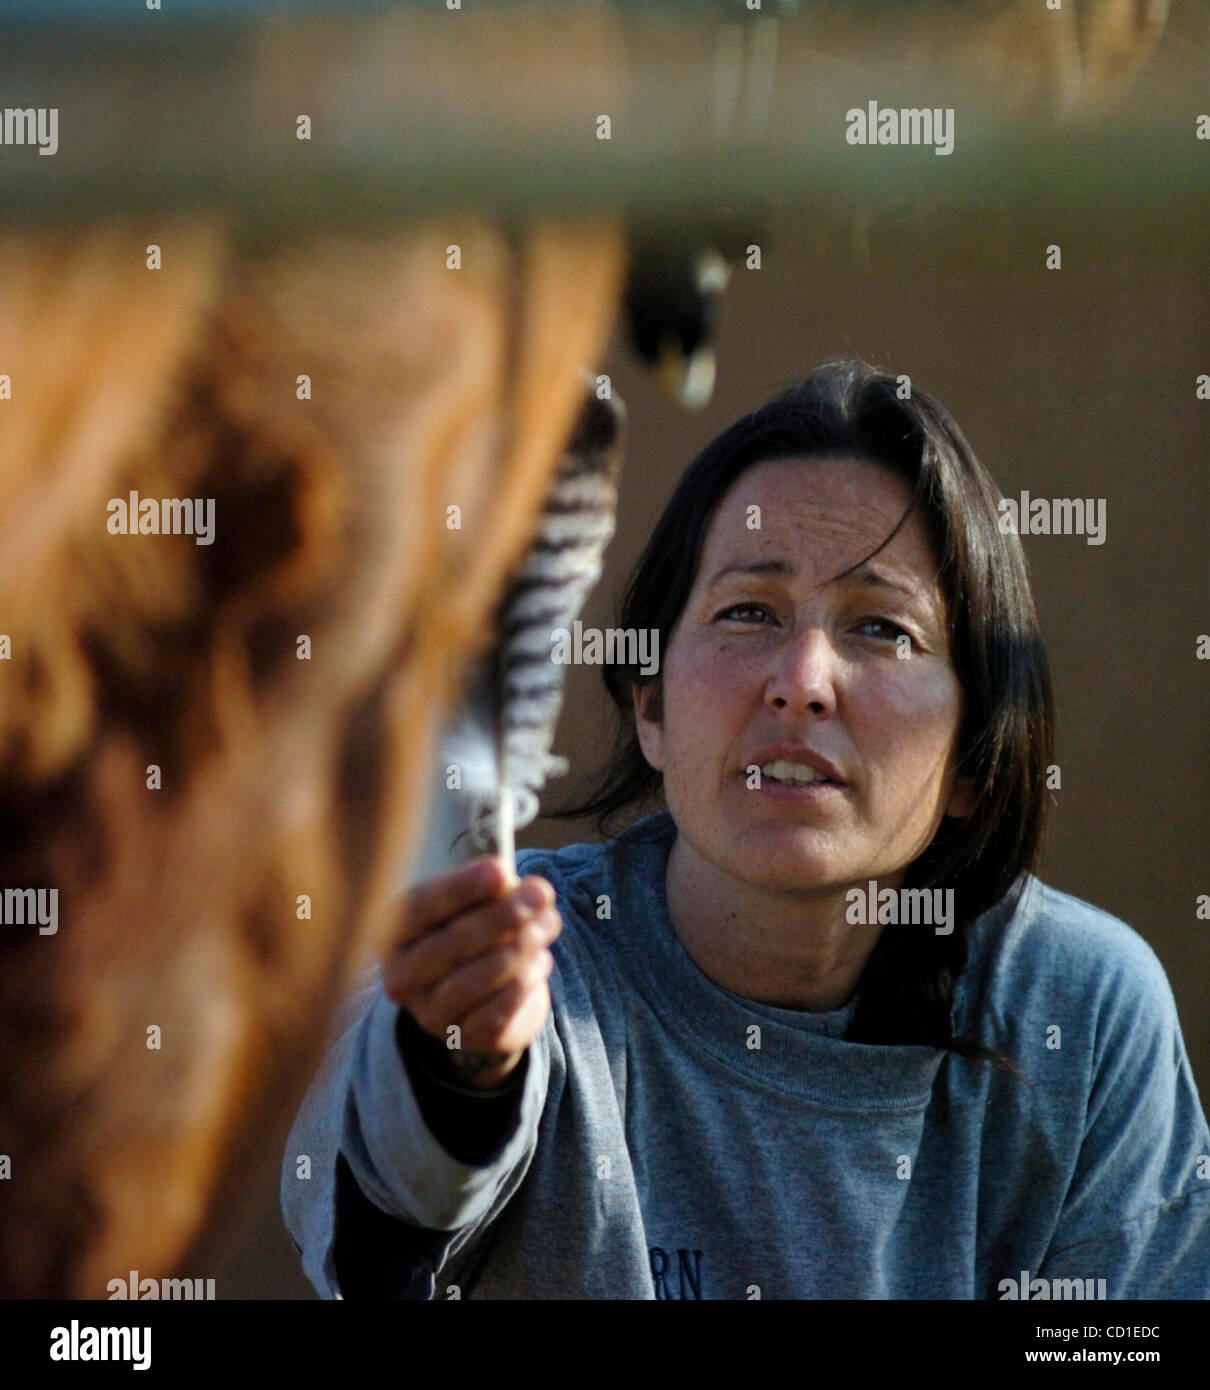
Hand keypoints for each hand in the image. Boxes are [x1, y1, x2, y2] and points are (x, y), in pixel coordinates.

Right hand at [382, 857, 560, 1089]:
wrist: (485, 995)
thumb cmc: (475, 933)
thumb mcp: (475, 902)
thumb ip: (487, 889)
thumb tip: (507, 881)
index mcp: (394, 933)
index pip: (419, 907)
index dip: (460, 887)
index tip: (499, 869)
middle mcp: (402, 976)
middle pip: (450, 943)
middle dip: (502, 915)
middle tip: (540, 894)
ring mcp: (430, 1013)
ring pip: (474, 980)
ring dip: (520, 947)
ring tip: (548, 923)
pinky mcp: (465, 1037)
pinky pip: (496, 1012)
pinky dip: (524, 983)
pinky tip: (541, 960)